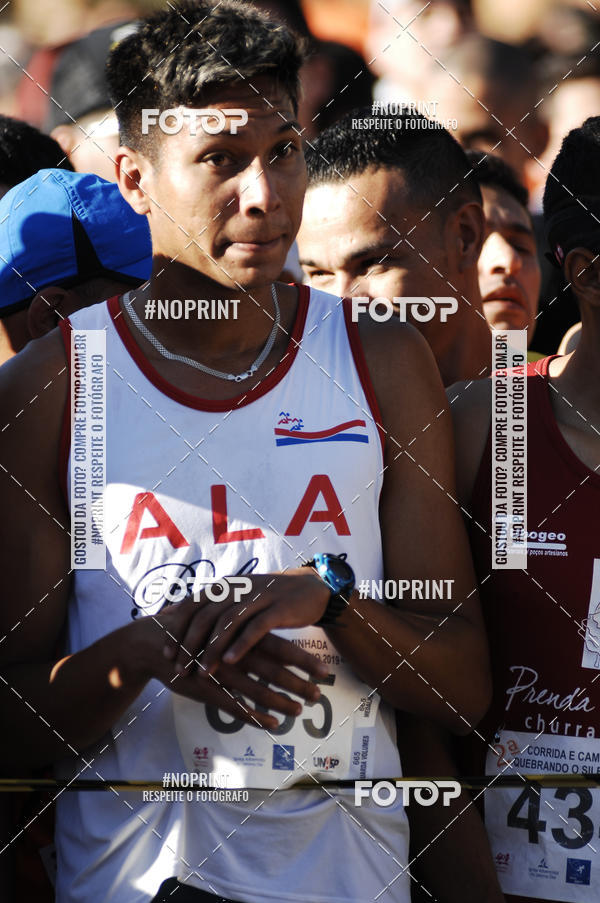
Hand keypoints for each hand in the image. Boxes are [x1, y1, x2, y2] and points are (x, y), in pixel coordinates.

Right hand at [141, 599, 328, 729]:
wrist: (155, 643)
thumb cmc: (196, 635)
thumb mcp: (223, 628)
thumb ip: (249, 636)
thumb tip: (279, 645)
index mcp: (242, 635)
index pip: (280, 646)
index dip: (303, 659)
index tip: (325, 670)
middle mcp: (235, 652)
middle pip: (273, 669)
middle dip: (298, 683)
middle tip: (319, 695)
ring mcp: (220, 672)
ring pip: (256, 689)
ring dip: (280, 701)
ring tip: (299, 711)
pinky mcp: (205, 689)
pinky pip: (234, 706)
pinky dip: (254, 716)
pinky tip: (271, 724)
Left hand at [163, 569, 329, 675]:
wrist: (312, 589)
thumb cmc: (268, 597)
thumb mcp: (236, 595)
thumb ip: (206, 604)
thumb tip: (168, 612)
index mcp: (226, 585)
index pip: (193, 604)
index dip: (177, 628)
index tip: (166, 652)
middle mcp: (239, 587)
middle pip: (206, 615)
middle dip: (189, 643)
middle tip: (179, 668)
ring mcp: (259, 596)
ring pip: (228, 622)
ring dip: (212, 649)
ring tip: (202, 672)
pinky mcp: (278, 608)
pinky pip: (256, 627)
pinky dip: (241, 644)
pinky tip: (230, 662)